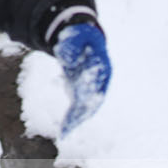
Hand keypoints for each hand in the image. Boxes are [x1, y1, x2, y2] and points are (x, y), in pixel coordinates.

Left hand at [54, 23, 110, 138]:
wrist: (83, 36)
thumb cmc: (80, 35)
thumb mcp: (76, 35)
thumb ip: (72, 45)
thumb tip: (69, 62)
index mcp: (103, 65)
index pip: (96, 82)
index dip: (88, 94)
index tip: (78, 106)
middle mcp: (101, 79)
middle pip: (94, 98)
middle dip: (82, 113)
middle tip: (70, 127)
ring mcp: (94, 85)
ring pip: (88, 105)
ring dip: (78, 118)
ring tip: (66, 132)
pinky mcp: (84, 88)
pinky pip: (80, 105)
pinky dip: (74, 116)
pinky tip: (65, 128)